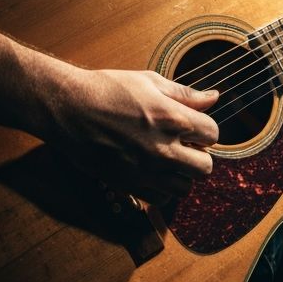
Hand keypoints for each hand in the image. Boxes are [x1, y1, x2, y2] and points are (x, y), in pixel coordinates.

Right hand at [41, 68, 219, 204]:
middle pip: (205, 167)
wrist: (68, 108)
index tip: (191, 127)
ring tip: (168, 159)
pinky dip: (161, 189)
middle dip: (198, 155)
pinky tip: (152, 172)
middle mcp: (163, 149)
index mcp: (173, 119)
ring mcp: (146, 170)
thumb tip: (214, 97)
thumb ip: (186, 94)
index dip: (204, 129)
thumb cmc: (108, 89)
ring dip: (181, 175)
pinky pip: (161, 199)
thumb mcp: (150, 82)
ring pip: (185, 188)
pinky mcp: (128, 184)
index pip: (213, 134)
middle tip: (183, 145)